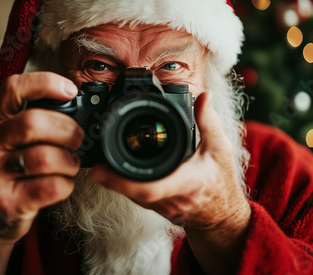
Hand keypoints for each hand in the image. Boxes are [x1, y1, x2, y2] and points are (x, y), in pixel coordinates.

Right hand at [0, 72, 83, 270]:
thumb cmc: (6, 171)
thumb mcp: (5, 140)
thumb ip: (30, 122)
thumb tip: (77, 105)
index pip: (13, 88)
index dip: (46, 83)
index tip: (70, 90)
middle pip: (33, 123)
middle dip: (67, 129)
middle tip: (78, 138)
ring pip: (46, 157)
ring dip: (70, 160)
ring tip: (71, 163)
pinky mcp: (6, 202)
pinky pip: (50, 186)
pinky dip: (66, 184)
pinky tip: (63, 183)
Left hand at [88, 92, 250, 273]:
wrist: (220, 215)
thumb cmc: (220, 181)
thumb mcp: (220, 148)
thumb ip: (209, 122)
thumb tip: (203, 97)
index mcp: (185, 183)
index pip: (149, 188)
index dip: (122, 181)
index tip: (100, 170)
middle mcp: (168, 198)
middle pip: (131, 192)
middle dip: (109, 179)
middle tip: (92, 164)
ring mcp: (159, 206)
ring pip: (129, 195)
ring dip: (113, 181)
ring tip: (98, 163)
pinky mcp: (153, 207)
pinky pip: (134, 196)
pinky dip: (122, 183)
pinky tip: (113, 170)